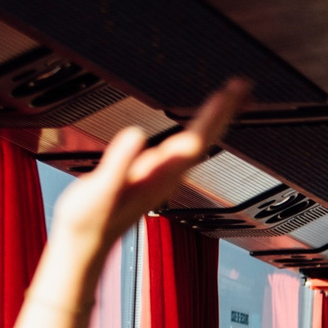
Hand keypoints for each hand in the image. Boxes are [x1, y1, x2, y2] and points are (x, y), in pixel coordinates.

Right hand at [49, 78, 246, 265]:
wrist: (85, 242)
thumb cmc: (88, 220)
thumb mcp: (99, 191)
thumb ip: (118, 163)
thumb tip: (136, 133)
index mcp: (158, 175)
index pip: (194, 141)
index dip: (211, 117)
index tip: (226, 94)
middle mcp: (167, 174)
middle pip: (203, 138)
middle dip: (223, 112)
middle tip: (242, 84)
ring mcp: (162, 174)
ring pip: (196, 142)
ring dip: (214, 118)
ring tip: (229, 95)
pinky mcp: (153, 173)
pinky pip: (182, 146)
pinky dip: (195, 129)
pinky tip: (201, 123)